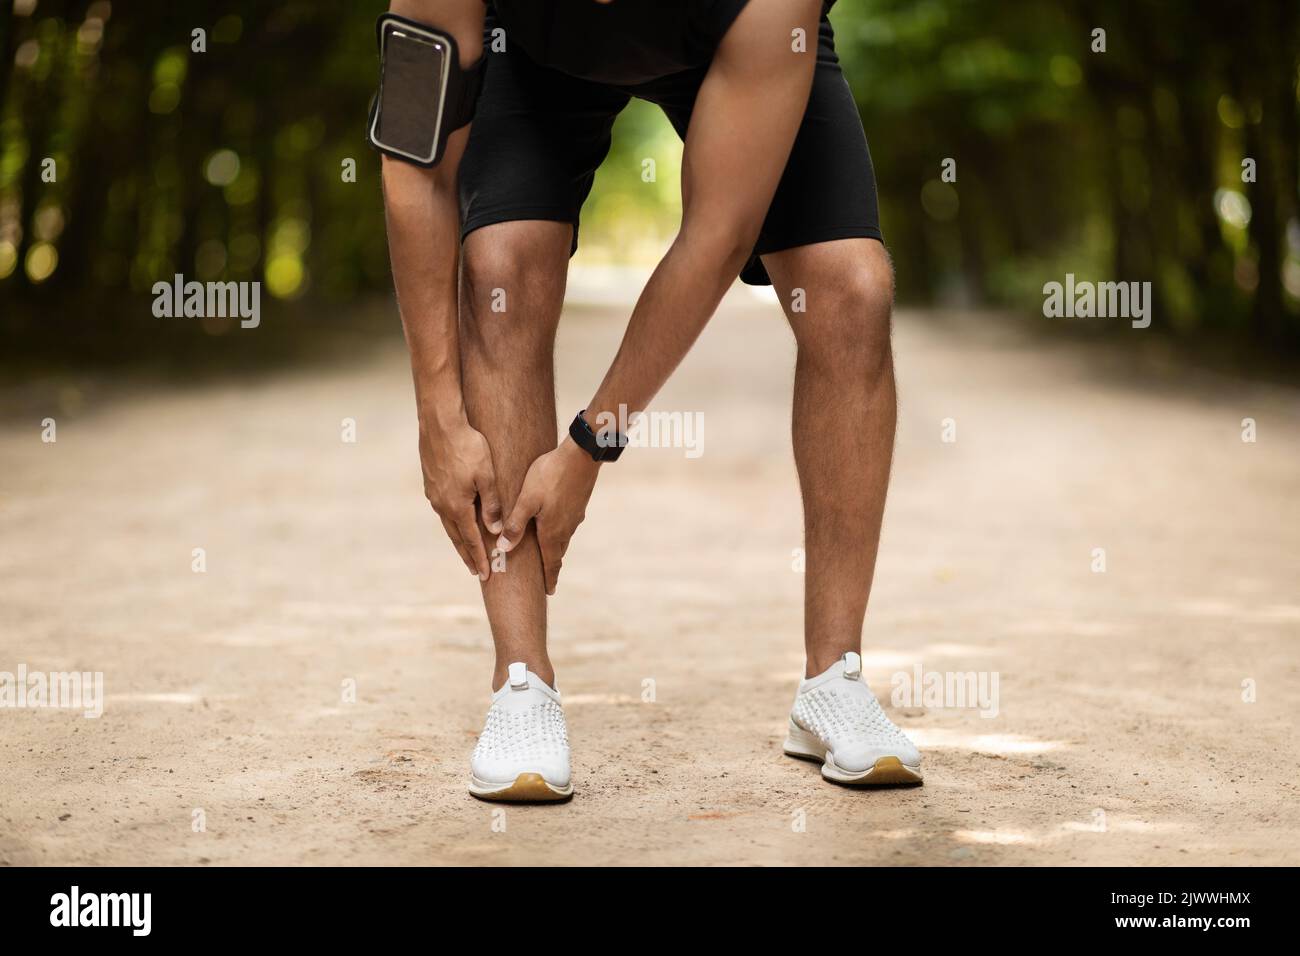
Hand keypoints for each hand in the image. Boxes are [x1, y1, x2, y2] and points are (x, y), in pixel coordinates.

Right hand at [418, 418, 502, 580]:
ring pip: (448, 524)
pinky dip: (452, 522)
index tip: (485, 574)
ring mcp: (434, 494)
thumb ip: (492, 504)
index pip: (471, 539)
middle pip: (457, 537)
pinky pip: (443, 510)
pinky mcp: (431, 483)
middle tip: (476, 572)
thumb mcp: (486, 475)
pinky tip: (456, 521)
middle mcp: (442, 504)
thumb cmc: (468, 447)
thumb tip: (496, 529)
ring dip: (459, 539)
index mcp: (457, 506)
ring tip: (466, 551)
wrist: (440, 423)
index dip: (479, 557)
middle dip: (468, 555)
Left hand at [497, 438, 599, 594]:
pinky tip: (555, 521)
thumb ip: (515, 524)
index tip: (549, 592)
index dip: (549, 579)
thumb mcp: (527, 500)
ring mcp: (575, 515)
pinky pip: (567, 523)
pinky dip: (559, 530)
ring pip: (563, 537)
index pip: (551, 563)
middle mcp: (567, 528)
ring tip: (548, 551)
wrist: (582, 455)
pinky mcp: (579, 503)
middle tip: (547, 577)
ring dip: (555, 547)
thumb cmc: (550, 476)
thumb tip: (503, 547)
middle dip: (551, 566)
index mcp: (553, 531)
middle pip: (557, 552)